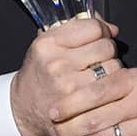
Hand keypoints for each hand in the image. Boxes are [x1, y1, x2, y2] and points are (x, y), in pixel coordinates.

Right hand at [10, 16, 120, 135]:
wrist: (23, 108)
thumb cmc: (40, 73)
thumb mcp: (49, 44)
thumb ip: (78, 29)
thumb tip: (111, 28)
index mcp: (49, 43)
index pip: (94, 28)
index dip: (102, 31)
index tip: (101, 37)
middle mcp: (57, 64)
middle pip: (107, 47)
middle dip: (109, 52)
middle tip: (99, 58)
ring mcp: (68, 86)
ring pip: (114, 69)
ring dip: (113, 71)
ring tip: (99, 75)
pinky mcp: (78, 106)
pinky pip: (111, 91)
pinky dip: (113, 89)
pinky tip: (103, 90)